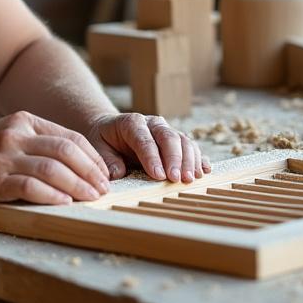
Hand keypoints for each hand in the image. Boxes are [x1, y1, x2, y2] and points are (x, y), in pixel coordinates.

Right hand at [0, 111, 110, 206]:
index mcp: (24, 120)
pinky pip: (30, 187)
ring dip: (77, 186)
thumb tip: (82, 162)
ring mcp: (3, 157)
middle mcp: (15, 135)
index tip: (105, 174)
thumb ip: (40, 141)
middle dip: (90, 172)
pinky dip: (51, 195)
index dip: (93, 157)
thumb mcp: (11, 136)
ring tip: (90, 198)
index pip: (70, 137)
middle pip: (66, 151)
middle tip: (103, 189)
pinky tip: (64, 203)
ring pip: (52, 169)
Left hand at [84, 113, 209, 182]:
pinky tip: (205, 170)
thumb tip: (119, 173)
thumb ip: (107, 160)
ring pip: (183, 141)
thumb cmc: (104, 141)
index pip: (144, 139)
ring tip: (191, 179)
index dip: (152, 157)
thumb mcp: (97, 148)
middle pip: (168, 138)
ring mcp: (166, 130)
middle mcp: (152, 124)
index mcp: (131, 123)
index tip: (158, 175)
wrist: (110, 129)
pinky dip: (199, 158)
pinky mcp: (176, 141)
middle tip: (177, 179)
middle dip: (175, 159)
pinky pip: (191, 147)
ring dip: (189, 160)